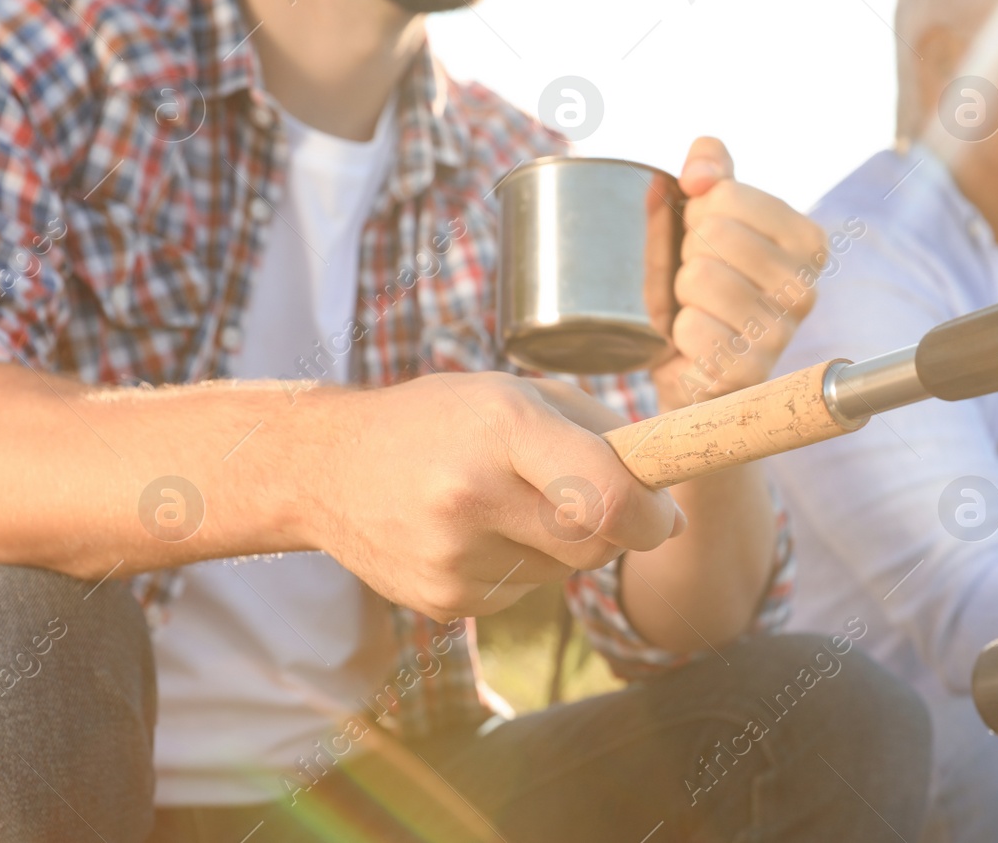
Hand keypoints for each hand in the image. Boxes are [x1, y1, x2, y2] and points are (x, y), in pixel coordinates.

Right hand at [312, 372, 684, 618]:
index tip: (664, 516)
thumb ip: (603, 438)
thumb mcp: (518, 395)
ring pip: (561, 572)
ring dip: (559, 545)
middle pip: (594, 544)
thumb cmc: (443, 419)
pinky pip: (521, 594)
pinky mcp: (441, 601)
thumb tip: (671, 511)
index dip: (652, 515)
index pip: (607, 495)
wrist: (326, 467)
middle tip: (596, 500)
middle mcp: (472, 496)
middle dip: (615, 529)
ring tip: (505, 502)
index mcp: (502, 428)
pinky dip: (519, 566)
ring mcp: (452, 557)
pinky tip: (474, 532)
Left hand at [650, 136, 827, 411]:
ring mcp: (781, 334)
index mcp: (806, 240)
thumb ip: (710, 164)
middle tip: (699, 281)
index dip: (697, 214)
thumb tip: (699, 176)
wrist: (690, 363)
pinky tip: (697, 343)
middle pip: (714, 233)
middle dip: (688, 254)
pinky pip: (692, 328)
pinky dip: (679, 334)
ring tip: (698, 309)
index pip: (726, 195)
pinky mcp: (750, 372)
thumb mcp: (706, 212)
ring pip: (699, 278)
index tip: (708, 243)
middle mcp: (805, 288)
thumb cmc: (703, 281)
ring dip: (681, 294)